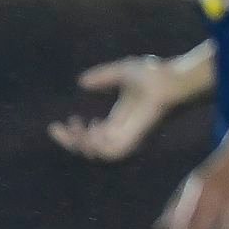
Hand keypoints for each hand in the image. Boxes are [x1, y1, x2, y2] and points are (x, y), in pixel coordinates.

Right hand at [48, 56, 180, 160]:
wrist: (172, 78)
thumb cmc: (154, 74)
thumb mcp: (121, 72)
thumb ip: (102, 77)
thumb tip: (82, 82)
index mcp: (119, 122)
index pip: (91, 139)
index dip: (71, 136)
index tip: (55, 125)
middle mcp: (123, 133)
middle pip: (90, 150)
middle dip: (71, 142)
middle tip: (59, 127)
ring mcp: (130, 137)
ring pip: (98, 155)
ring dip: (81, 144)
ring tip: (78, 125)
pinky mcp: (136, 139)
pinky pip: (111, 154)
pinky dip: (97, 145)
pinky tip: (92, 128)